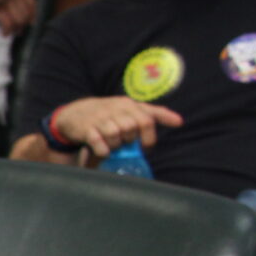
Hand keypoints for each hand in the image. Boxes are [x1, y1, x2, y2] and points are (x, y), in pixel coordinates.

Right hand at [0, 0, 37, 36]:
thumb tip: (14, 3)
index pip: (30, 0)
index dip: (33, 14)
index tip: (31, 22)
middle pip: (25, 11)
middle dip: (23, 24)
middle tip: (19, 31)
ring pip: (18, 18)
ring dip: (16, 28)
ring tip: (11, 33)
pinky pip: (6, 21)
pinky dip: (7, 30)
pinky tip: (4, 33)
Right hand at [46, 96, 181, 158]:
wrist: (76, 113)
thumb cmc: (109, 113)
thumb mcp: (131, 109)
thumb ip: (155, 114)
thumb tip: (180, 121)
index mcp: (128, 105)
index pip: (147, 120)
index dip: (149, 137)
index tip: (145, 146)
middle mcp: (115, 109)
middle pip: (131, 128)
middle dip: (130, 141)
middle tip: (124, 144)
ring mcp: (100, 118)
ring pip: (115, 135)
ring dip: (116, 145)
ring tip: (112, 146)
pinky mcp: (86, 129)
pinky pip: (98, 143)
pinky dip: (103, 150)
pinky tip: (103, 151)